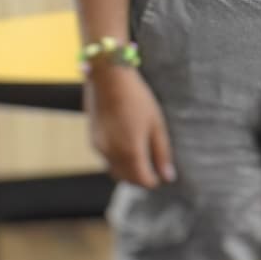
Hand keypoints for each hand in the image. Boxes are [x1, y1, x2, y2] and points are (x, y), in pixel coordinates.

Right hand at [86, 63, 174, 189]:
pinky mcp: (92, 139)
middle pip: (127, 179)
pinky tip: (126, 144)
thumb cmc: (137, 99)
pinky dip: (117, 160)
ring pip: (115, 171)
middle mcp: (112, 154)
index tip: (161, 174)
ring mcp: (100, 147)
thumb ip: (162, 153)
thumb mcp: (156, 126)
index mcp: (131, 152)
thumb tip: (168, 177)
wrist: (108, 79)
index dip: (153, 180)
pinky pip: (106, 159)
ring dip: (128, 170)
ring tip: (141, 156)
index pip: (143, 180)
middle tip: (152, 168)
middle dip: (140, 177)